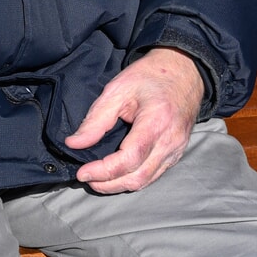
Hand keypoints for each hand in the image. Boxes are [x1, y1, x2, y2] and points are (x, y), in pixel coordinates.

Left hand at [66, 47, 204, 192]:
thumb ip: (96, 120)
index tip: (82, 172)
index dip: (103, 171)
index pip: (129, 159)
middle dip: (108, 184)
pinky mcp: (177, 152)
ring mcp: (177, 149)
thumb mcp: (118, 90)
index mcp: (157, 122)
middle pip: (138, 177)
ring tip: (98, 178)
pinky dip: (133, 178)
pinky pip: (154, 174)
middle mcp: (171, 140)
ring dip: (119, 185)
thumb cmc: (150, 76)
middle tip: (86, 178)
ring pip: (146, 181)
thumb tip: (73, 144)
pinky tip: (117, 174)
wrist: (183, 70)